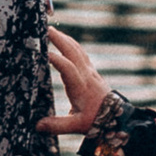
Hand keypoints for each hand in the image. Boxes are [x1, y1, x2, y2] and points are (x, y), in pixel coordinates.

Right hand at [43, 25, 113, 140]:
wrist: (118, 118)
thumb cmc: (97, 121)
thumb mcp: (76, 126)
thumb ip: (57, 125)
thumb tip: (37, 126)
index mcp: (81, 87)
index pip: (68, 68)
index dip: (56, 59)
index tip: (42, 53)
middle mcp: (86, 75)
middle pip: (73, 52)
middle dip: (59, 39)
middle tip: (45, 29)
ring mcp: (90, 71)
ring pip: (77, 50)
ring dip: (65, 39)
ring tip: (51, 31)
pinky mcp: (92, 71)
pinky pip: (80, 53)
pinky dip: (71, 44)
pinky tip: (64, 41)